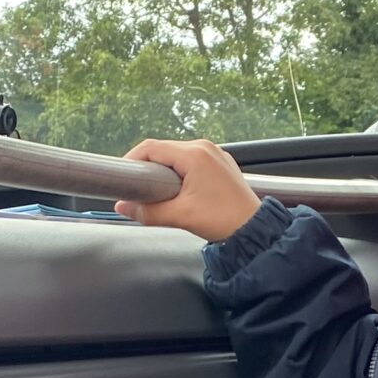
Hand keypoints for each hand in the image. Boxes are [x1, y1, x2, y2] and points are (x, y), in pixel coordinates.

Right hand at [116, 137, 261, 241]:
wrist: (255, 229)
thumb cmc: (223, 220)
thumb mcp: (179, 216)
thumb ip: (147, 211)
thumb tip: (123, 206)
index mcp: (194, 154)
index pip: (151, 147)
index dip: (132, 160)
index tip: (123, 177)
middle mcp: (205, 148)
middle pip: (164, 149)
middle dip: (147, 167)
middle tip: (137, 188)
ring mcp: (215, 154)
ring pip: (177, 155)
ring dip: (164, 170)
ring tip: (157, 191)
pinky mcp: (220, 164)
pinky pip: (192, 161)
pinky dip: (180, 172)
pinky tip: (177, 190)